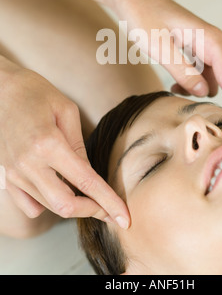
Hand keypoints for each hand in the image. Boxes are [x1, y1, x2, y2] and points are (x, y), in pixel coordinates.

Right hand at [0, 57, 129, 227]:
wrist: (2, 89)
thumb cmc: (37, 93)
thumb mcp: (67, 111)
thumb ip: (80, 146)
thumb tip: (90, 177)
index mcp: (48, 144)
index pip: (85, 182)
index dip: (108, 202)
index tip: (124, 218)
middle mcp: (29, 163)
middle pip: (65, 205)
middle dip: (92, 211)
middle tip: (109, 208)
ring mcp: (15, 172)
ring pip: (48, 206)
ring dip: (73, 206)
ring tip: (89, 195)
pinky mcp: (7, 176)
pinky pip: (29, 204)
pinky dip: (47, 204)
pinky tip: (59, 190)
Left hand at [108, 0, 221, 121]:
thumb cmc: (142, 16)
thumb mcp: (159, 47)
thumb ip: (183, 71)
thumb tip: (205, 93)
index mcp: (210, 40)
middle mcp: (214, 41)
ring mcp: (206, 44)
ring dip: (212, 92)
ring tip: (183, 99)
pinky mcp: (195, 47)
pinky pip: (207, 71)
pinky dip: (198, 84)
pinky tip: (176, 88)